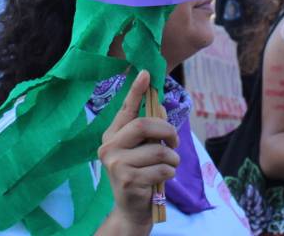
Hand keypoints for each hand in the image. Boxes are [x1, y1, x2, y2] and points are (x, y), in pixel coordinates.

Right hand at [97, 70, 179, 229]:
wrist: (130, 209)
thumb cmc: (139, 174)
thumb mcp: (142, 150)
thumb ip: (149, 130)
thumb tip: (160, 107)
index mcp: (111, 136)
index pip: (125, 110)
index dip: (136, 91)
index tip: (146, 73)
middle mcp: (108, 148)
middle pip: (143, 125)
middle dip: (167, 131)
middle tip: (174, 141)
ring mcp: (115, 165)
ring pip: (158, 151)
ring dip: (172, 159)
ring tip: (169, 166)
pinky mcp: (127, 181)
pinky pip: (162, 169)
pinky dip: (170, 174)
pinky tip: (163, 179)